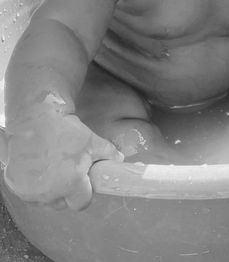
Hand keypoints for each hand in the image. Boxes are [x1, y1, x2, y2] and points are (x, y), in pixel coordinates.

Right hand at [4, 111, 123, 210]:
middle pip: (63, 203)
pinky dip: (34, 184)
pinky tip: (38, 166)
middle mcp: (49, 192)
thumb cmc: (65, 130)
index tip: (84, 181)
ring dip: (50, 189)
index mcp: (71, 183)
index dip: (85, 192)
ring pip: (45, 199)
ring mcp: (30, 190)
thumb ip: (108, 154)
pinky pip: (29, 192)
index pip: (82, 203)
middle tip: (68, 171)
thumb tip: (120, 160)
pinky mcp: (15, 185)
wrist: (36, 118)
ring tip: (53, 166)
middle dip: (67, 191)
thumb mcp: (92, 141)